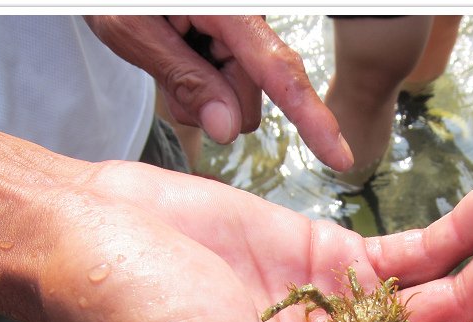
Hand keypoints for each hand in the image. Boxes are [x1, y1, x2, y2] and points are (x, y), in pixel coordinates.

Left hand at [84, 15, 353, 170]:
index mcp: (228, 9)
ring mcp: (242, 33)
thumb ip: (184, 78)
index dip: (312, 119)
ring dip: (203, 95)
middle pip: (250, 99)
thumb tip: (228, 129)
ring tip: (168, 55)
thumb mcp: (133, 30)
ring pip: (238, 101)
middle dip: (212, 101)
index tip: (339, 156)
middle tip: (165, 66)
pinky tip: (179, 55)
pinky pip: (228, 88)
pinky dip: (202, 85)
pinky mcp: (233, 44)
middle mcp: (245, 20)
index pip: (279, 72)